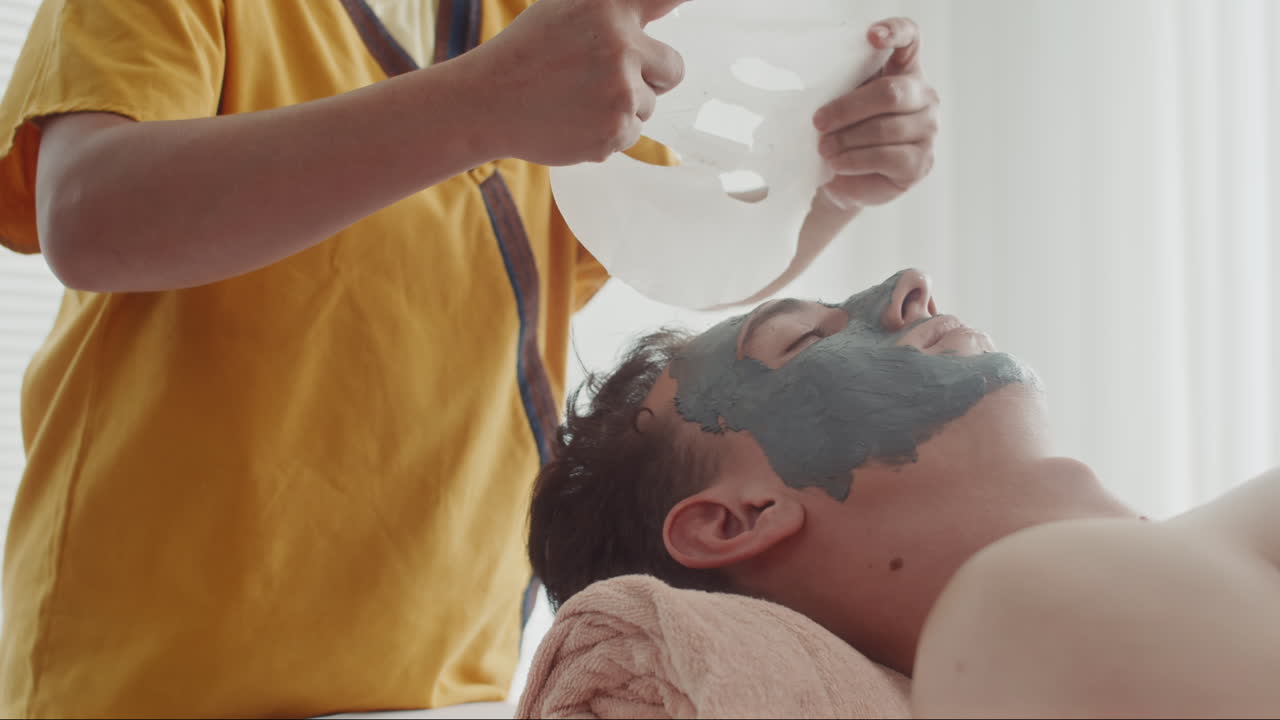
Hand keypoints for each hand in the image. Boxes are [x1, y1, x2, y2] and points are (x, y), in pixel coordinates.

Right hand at [467, 0, 687, 165]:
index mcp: (609, 10)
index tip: (695, 9)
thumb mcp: (570, 8)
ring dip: (621, 108)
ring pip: (649, 107)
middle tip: (600, 77)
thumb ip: (621, 9)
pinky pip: (630, 136)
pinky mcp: (613, 135)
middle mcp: (620, 48)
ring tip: (576, 99)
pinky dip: (606, 134)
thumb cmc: (531, 51)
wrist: (486, 103)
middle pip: (673, 71)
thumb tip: (656, 17)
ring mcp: (619, 95)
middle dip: (647, 78)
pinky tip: (572, 120)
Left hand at [812, 18, 938, 209]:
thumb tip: (823, 100)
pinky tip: (838, 163)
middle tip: (819, 122)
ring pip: (884, 129)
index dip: (895, 31)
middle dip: (847, 109)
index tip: (871, 37)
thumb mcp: (843, 104)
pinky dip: (854, 161)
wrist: (847, 178)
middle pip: (889, 93)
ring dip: (846, 140)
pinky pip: (885, 157)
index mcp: (905, 70)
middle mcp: (925, 96)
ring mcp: (929, 130)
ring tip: (824, 148)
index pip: (910, 37)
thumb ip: (843, 89)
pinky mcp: (921, 162)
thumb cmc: (846, 132)